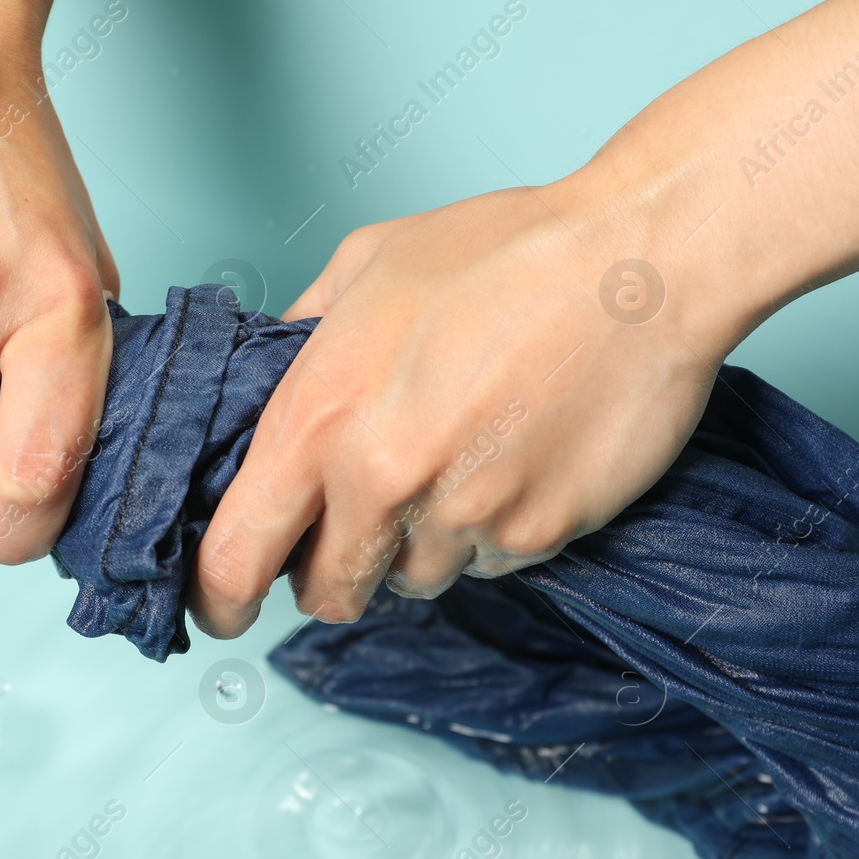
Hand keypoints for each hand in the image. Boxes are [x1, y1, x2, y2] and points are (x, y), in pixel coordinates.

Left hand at [185, 180, 747, 636]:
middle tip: (355, 533)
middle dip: (331, 572)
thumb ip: (304, 339)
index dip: (219, 594)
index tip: (223, 607)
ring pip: (415, 579)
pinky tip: (514, 461)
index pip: (237, 551)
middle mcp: (384, 478)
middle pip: (329, 590)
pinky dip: (492, 532)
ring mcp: (465, 515)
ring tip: (461, 461)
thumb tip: (274, 387)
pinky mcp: (536, 534)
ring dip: (421, 544)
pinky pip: (491, 564)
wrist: (639, 265)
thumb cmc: (510, 251)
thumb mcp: (369, 264)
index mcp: (324, 413)